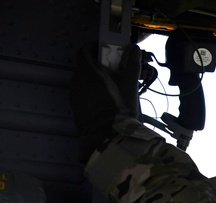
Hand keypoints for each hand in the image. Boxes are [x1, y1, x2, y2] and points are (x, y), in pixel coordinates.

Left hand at [69, 44, 151, 159]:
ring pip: (85, 81)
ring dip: (97, 80)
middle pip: (86, 66)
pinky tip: (107, 102)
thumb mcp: (130, 84)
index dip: (95, 46)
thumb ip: (132, 64)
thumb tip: (134, 48)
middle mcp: (76, 79)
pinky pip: (84, 94)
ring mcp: (74, 95)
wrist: (107, 135)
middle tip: (116, 71)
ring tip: (114, 89)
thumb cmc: (119, 106)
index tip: (107, 50)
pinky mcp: (76, 108)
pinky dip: (94, 93)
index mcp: (87, 70)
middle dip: (99, 65)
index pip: (85, 49)